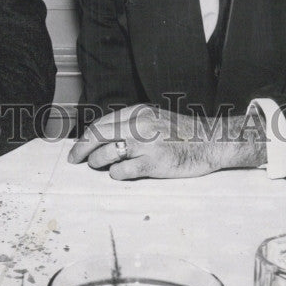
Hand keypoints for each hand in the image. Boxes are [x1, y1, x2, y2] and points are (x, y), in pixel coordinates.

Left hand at [67, 104, 265, 179]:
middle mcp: (140, 125)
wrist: (210, 141)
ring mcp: (146, 144)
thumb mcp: (154, 117)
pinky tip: (119, 173)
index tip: (77, 147)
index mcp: (138, 112)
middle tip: (74, 160)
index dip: (85, 137)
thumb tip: (103, 136)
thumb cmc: (181, 132)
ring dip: (97, 162)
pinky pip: (123, 171)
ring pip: (107, 153)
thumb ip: (131, 123)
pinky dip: (116, 174)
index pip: (101, 123)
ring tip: (98, 166)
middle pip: (99, 136)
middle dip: (82, 149)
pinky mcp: (154, 163)